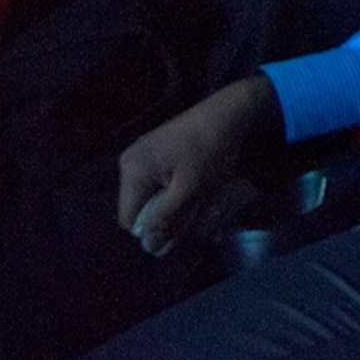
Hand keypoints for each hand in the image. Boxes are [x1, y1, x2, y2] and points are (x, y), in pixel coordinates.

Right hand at [115, 75, 279, 255]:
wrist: (230, 111)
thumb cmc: (211, 149)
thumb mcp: (190, 189)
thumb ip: (167, 219)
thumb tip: (148, 249)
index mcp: (132, 171)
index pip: (129, 220)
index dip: (153, 230)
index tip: (181, 224)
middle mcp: (129, 162)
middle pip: (139, 208)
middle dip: (164, 216)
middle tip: (194, 209)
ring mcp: (141, 154)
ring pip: (150, 197)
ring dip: (172, 204)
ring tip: (197, 194)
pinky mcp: (155, 151)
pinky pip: (156, 182)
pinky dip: (174, 190)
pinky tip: (194, 184)